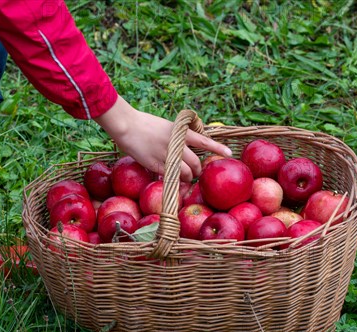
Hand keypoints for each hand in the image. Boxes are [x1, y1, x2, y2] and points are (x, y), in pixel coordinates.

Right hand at [93, 96, 231, 181]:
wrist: (127, 125)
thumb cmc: (145, 125)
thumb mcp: (167, 126)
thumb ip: (178, 136)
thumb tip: (187, 147)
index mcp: (180, 132)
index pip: (204, 140)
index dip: (217, 148)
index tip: (229, 153)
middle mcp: (176, 143)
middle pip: (195, 162)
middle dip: (198, 171)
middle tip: (195, 173)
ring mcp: (166, 155)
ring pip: (185, 172)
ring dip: (187, 177)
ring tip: (185, 178)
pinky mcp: (155, 164)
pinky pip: (171, 177)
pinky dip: (174, 180)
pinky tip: (173, 181)